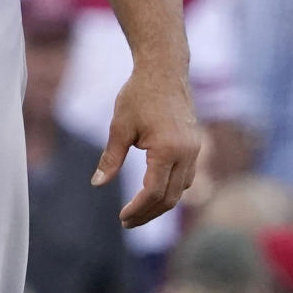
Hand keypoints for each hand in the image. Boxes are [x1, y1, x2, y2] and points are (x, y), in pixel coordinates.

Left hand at [92, 67, 199, 228]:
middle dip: (148, 213)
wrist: (164, 70)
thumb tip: (97, 183)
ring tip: (138, 211)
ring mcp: (195, 150)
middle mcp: (187, 154)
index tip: (122, 217)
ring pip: (181, 191)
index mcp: (167, 150)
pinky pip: (187, 177)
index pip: (153, 192)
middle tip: (127, 222)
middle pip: (170, 198)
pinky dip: (172, 189)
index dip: (138, 209)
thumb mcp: (119, 126)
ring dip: (161, 205)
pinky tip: (154, 191)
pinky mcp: (195, 145)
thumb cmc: (139, 95)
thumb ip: (110, 158)